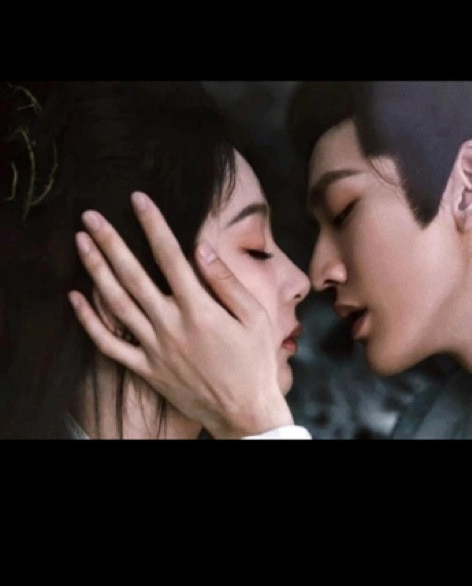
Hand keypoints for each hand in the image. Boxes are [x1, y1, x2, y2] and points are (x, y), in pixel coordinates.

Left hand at [68, 191, 292, 438]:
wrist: (244, 412)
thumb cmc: (255, 362)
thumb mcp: (255, 318)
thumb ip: (226, 282)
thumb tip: (202, 248)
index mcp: (199, 309)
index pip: (169, 256)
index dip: (152, 224)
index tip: (138, 199)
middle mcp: (171, 324)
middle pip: (133, 275)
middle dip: (110, 241)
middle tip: (90, 215)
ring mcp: (154, 348)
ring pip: (116, 303)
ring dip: (95, 270)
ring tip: (80, 243)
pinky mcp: (146, 368)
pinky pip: (110, 344)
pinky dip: (90, 321)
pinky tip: (76, 299)